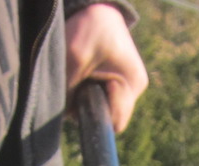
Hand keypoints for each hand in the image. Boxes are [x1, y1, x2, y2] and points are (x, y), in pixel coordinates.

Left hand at [65, 3, 147, 131]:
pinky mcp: (119, 82)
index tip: (81, 98)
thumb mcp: (74, 58)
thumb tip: (65, 117)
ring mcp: (127, 86)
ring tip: (79, 76)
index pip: (115, 121)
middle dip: (89, 107)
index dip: (95, 116)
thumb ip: (69, 91)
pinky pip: (103, 98)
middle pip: (109, 116)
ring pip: (104, 108)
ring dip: (87, 99)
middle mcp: (134, 89)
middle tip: (76, 84)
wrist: (97, 7)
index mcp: (132, 84)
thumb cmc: (90, 28)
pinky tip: (83, 76)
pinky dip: (89, 92)